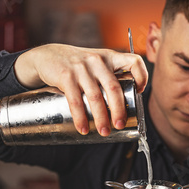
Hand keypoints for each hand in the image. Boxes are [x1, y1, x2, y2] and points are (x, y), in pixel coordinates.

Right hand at [14, 44, 147, 135]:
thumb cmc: (77, 66)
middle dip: (118, 110)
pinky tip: (83, 128)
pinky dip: (80, 117)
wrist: (46, 56)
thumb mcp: (96, 65)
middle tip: (119, 125)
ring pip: (95, 96)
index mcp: (110, 58)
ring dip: (101, 117)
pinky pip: (75, 100)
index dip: (142, 76)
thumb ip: (109, 79)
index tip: (140, 92)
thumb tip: (123, 109)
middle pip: (114, 87)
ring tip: (104, 132)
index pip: (133, 60)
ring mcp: (81, 67)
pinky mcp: (65, 75)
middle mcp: (98, 61)